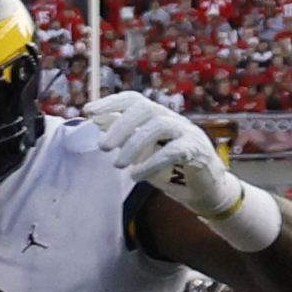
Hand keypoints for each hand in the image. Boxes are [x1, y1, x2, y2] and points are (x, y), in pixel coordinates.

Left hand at [81, 89, 251, 222]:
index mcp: (158, 117)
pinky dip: (151, 163)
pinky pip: (173, 151)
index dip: (111, 102)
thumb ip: (124, 136)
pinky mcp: (198, 151)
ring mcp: (188, 133)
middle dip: (120, 126)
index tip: (87, 112)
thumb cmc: (171, 170)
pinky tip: (136, 176)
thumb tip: (97, 120)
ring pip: (159, 126)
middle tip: (103, 148)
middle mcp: (173, 120)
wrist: (204, 192)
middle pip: (145, 109)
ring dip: (134, 145)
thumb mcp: (142, 152)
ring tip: (118, 165)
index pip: (134, 99)